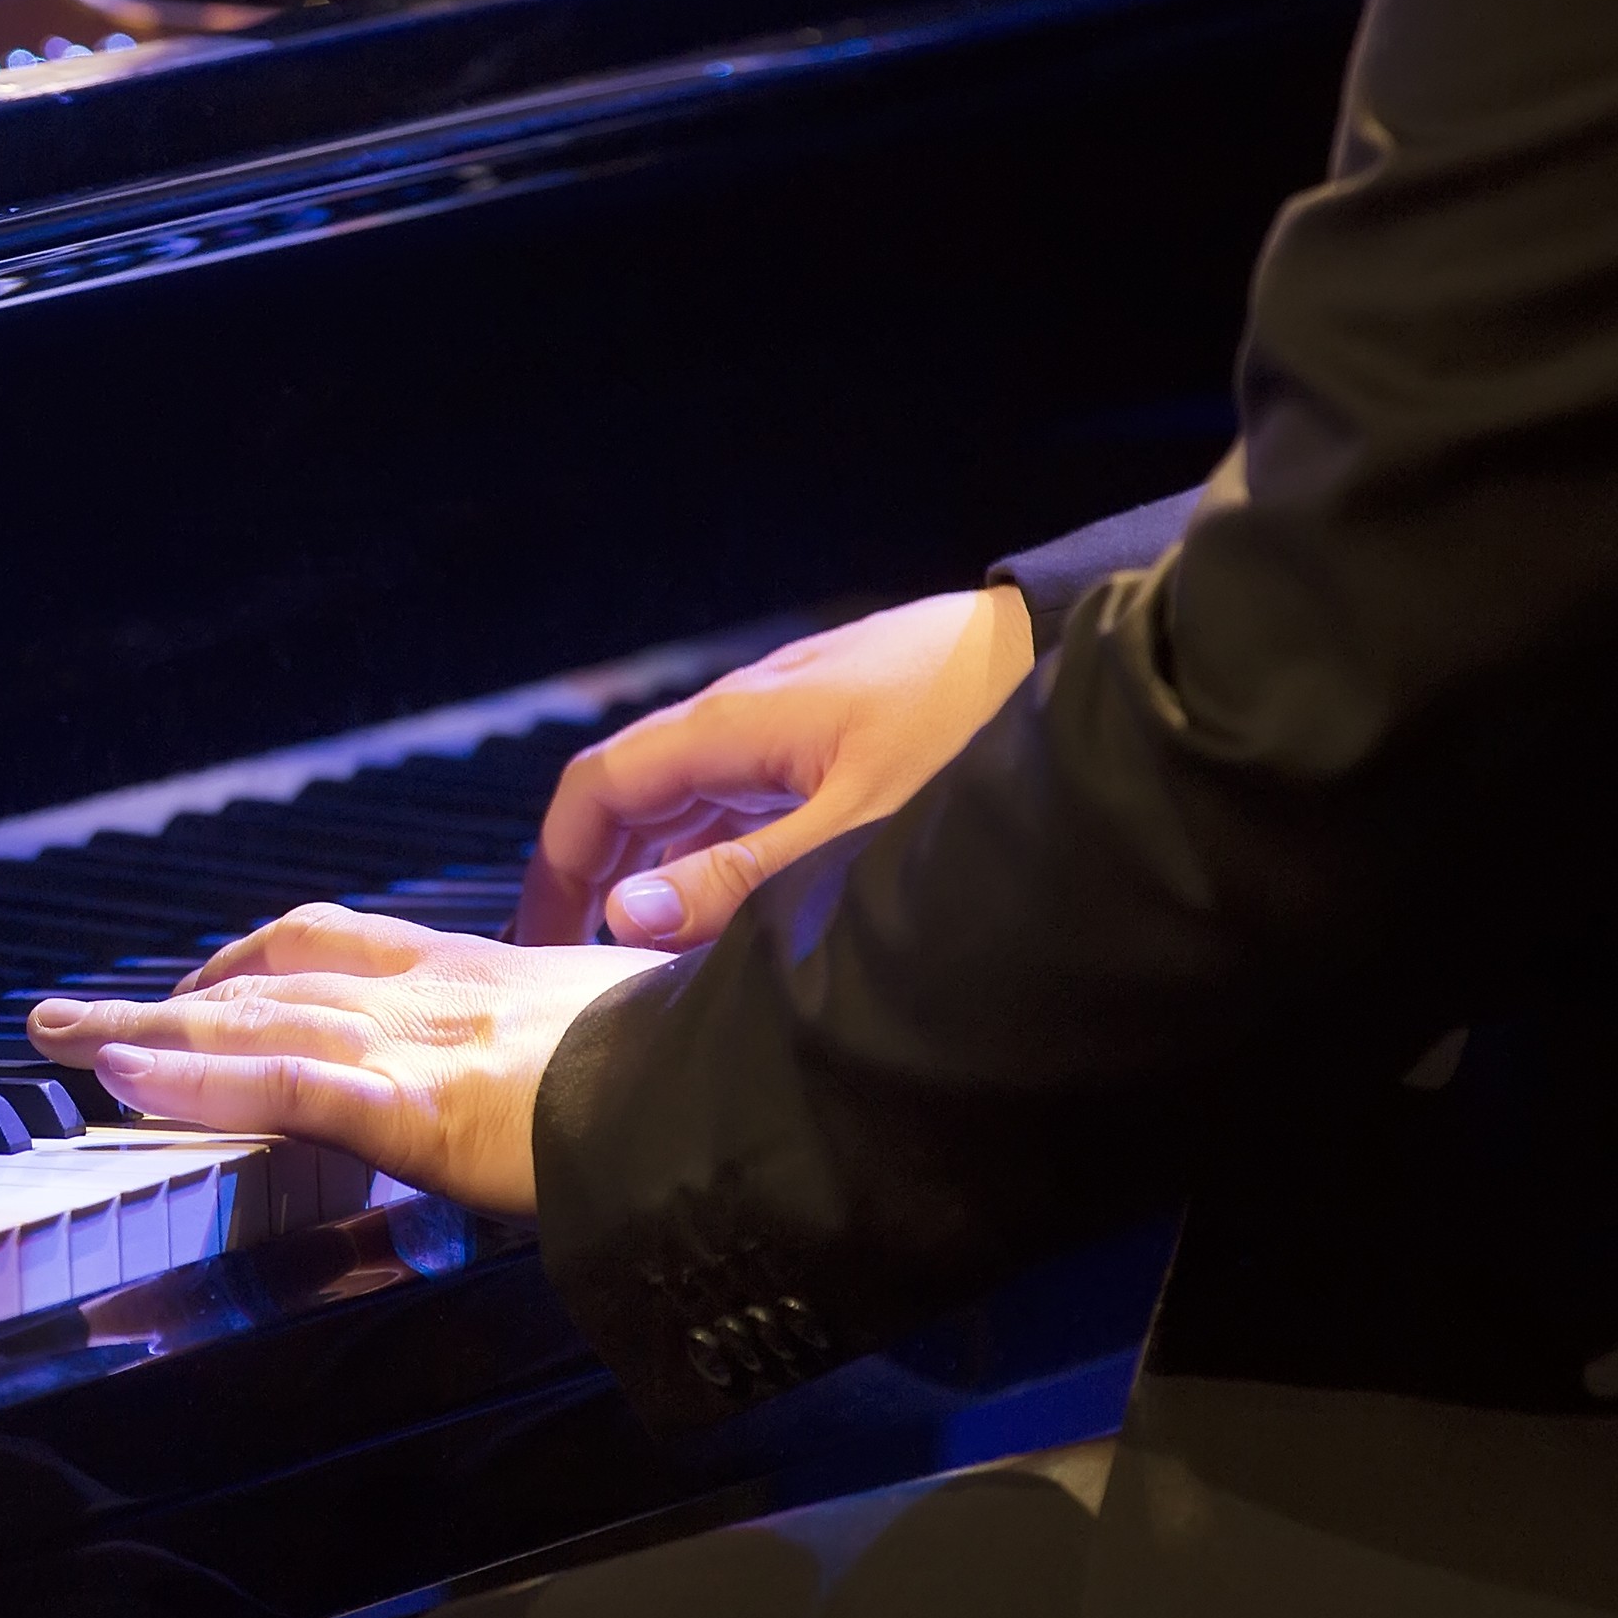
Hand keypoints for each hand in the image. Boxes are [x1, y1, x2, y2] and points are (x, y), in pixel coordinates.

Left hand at [26, 907, 665, 1216]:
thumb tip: (602, 1079)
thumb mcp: (645, 1045)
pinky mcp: (425, 1109)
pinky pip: (284, 1085)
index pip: (346, 949)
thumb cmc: (726, 1073)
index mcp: (488, 982)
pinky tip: (123, 1075)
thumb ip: (589, 1053)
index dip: (259, 960)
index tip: (204, 974)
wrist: (768, 1094)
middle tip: (75, 1014)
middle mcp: (440, 998)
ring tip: (56, 1033)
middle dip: (168, 993)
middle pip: (274, 976)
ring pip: (257, 1019)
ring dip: (143, 1027)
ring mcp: (426, 1048)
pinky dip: (195, 1077)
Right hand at [516, 588, 1034, 950]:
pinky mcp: (846, 721)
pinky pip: (751, 786)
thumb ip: (735, 880)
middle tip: (582, 964)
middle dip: (597, 872)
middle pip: (635, 790)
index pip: (594, 788)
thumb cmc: (975, 736)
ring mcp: (796, 711)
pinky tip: (748, 897)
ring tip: (662, 950)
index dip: (554, 867)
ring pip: (695, 791)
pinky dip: (724, 844)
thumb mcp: (851, 832)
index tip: (537, 944)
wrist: (1081, 653)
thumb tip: (624, 914)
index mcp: (729, 725)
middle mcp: (746, 709)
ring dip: (664, 864)